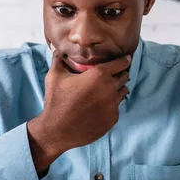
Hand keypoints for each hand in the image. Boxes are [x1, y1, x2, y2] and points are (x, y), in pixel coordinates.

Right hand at [27, 52, 130, 171]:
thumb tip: (57, 49)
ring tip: (106, 91)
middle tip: (112, 75)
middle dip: (120, 74)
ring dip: (117, 89)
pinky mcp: (113, 119)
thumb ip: (58, 60)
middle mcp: (110, 89)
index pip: (121, 63)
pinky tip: (100, 106)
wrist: (57, 130)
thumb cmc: (56, 101)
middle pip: (124, 77)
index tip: (125, 58)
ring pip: (123, 92)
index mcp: (99, 75)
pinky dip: (111, 105)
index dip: (124, 59)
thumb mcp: (54, 76)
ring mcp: (113, 105)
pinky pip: (117, 107)